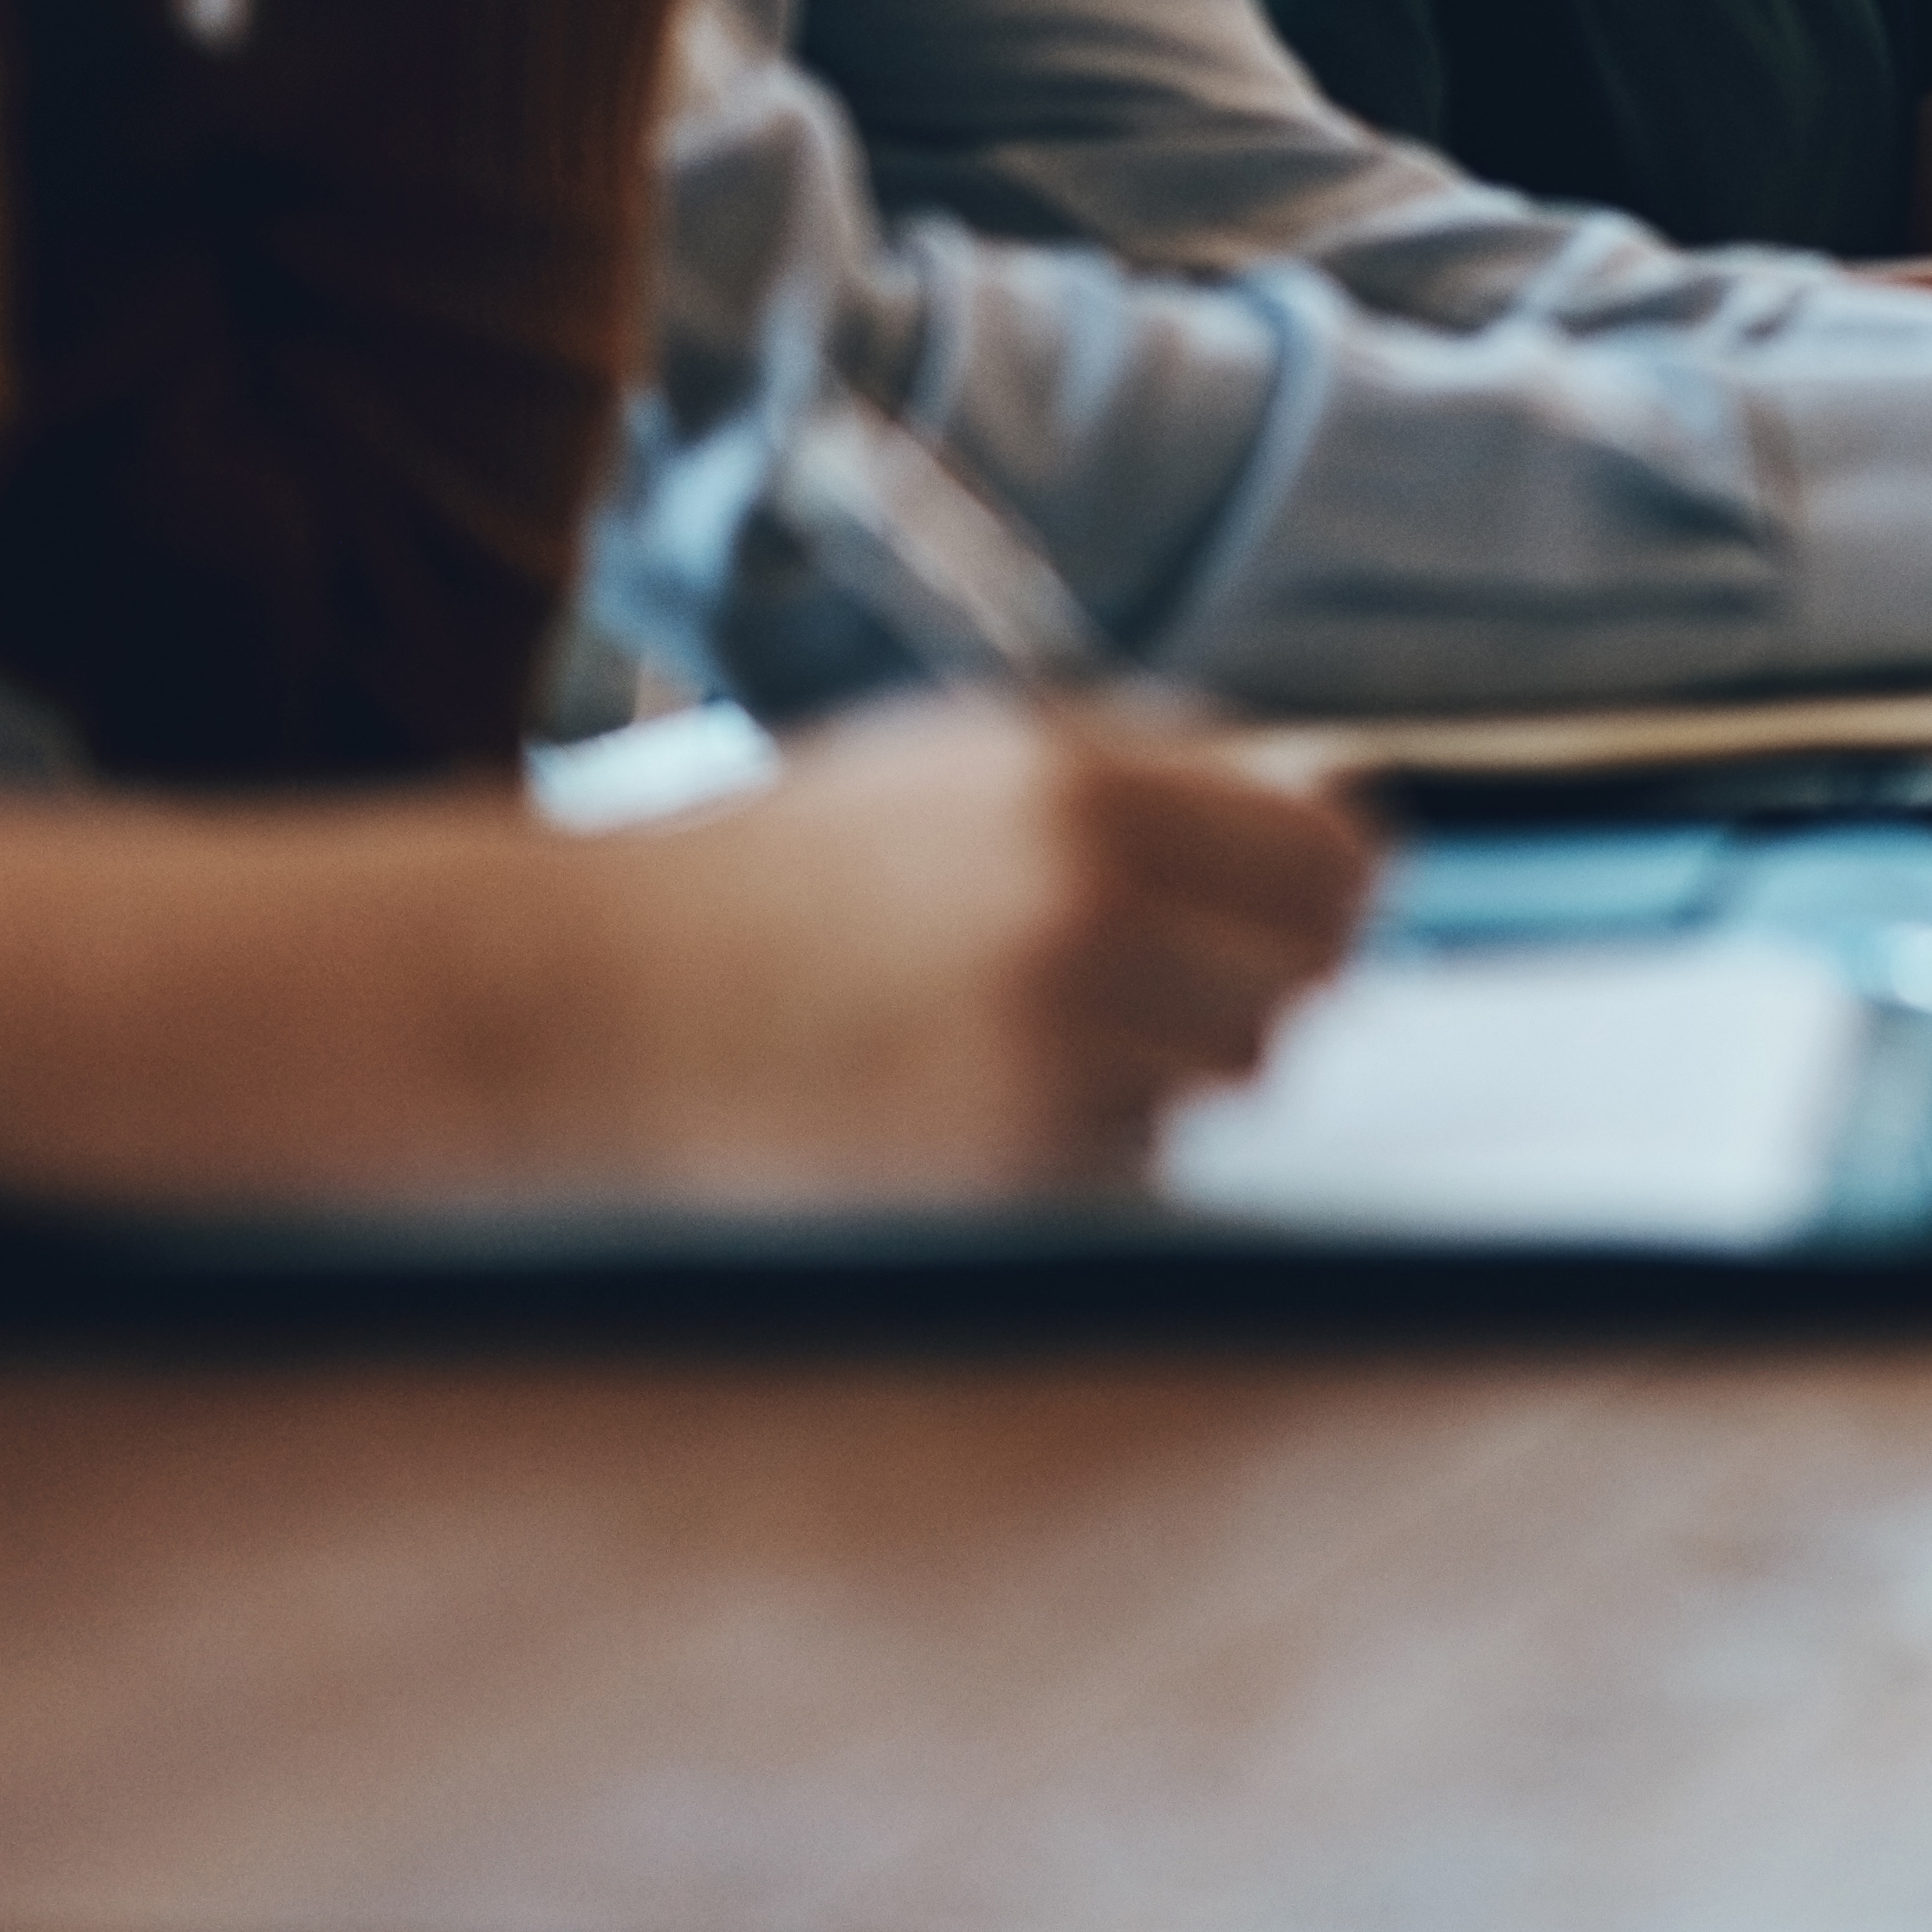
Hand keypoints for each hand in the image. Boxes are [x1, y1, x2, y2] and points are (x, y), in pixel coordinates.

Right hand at [553, 700, 1378, 1200]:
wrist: (592, 1000)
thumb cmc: (780, 872)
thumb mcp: (968, 765)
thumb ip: (1160, 775)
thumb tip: (1339, 798)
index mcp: (1083, 789)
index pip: (1332, 852)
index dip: (1330, 882)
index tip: (1303, 898)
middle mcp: (1087, 910)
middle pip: (1308, 971)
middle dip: (1265, 972)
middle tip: (1177, 971)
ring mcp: (1053, 1047)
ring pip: (1234, 1072)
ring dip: (1179, 1057)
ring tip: (1039, 1027)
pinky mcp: (1011, 1166)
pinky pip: (1144, 1155)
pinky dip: (1100, 1134)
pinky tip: (982, 1094)